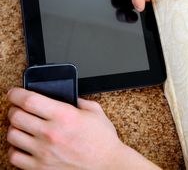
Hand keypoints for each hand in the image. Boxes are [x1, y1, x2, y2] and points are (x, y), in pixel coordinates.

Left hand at [6, 88, 132, 169]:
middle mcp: (51, 133)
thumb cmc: (102, 141)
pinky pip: (14, 156)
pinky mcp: (40, 167)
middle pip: (16, 116)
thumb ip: (80, 101)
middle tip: (19, 109)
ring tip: (23, 127)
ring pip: (12, 135)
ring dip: (15, 128)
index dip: (17, 94)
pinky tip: (24, 145)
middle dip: (15, 109)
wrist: (107, 165)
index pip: (29, 100)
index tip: (15, 93)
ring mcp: (43, 152)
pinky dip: (15, 149)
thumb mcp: (95, 113)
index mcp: (65, 116)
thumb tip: (69, 97)